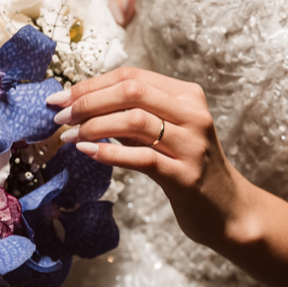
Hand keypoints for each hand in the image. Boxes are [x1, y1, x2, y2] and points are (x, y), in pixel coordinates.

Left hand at [46, 67, 250, 249]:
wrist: (226, 209)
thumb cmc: (187, 168)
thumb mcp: (164, 134)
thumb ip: (132, 117)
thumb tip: (82, 106)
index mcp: (187, 96)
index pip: (132, 76)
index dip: (92, 84)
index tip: (62, 97)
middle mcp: (193, 114)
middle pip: (132, 92)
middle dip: (88, 101)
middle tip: (61, 116)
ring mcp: (192, 144)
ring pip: (135, 121)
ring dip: (94, 126)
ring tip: (70, 136)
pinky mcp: (185, 175)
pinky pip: (142, 158)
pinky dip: (110, 152)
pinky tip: (89, 152)